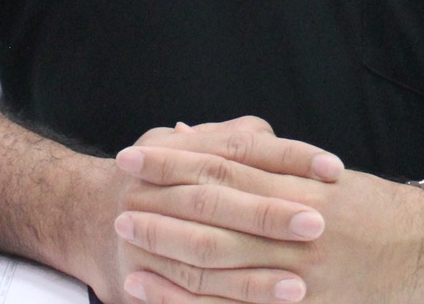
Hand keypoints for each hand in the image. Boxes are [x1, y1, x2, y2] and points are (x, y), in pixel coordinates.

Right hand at [79, 126, 324, 303]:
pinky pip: (184, 298)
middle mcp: (158, 190)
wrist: (91, 217)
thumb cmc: (161, 176)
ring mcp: (144, 236)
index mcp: (180, 151)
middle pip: (220, 200)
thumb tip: (269, 137)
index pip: (241, 148)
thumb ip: (233, 138)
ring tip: (300, 284)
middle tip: (318, 223)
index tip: (332, 168)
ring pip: (203, 256)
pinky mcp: (139, 278)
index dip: (288, 156)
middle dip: (269, 214)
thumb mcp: (191, 145)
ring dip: (252, 274)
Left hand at [111, 117, 423, 303]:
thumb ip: (266, 159)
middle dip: (162, 213)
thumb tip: (201, 138)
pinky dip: (193, 303)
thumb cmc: (371, 210)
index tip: (134, 156)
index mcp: (299, 189)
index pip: (223, 170)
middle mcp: (296, 231)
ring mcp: (299, 277)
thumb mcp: (322, 176)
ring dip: (169, 258)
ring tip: (128, 248)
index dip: (173, 163)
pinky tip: (159, 297)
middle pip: (214, 220)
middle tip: (120, 207)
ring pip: (219, 268)